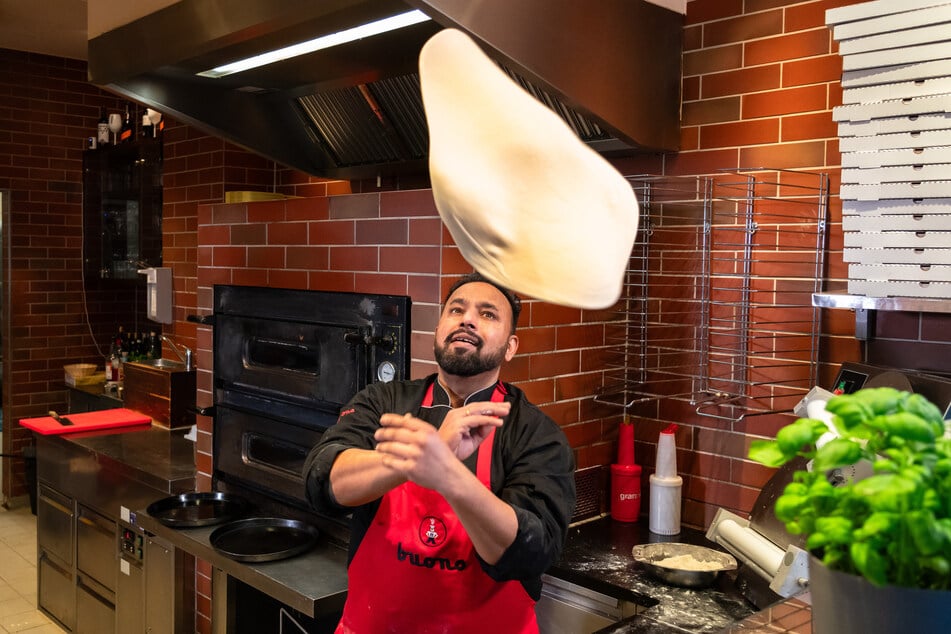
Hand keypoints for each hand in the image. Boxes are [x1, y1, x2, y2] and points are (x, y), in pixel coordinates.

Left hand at [374, 402, 508, 490]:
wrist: (450, 475)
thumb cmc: (442, 456)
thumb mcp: (435, 437)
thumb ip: (420, 429)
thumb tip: (404, 418)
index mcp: (427, 431)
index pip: (404, 421)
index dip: (390, 419)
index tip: (382, 419)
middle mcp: (421, 441)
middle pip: (394, 433)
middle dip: (382, 433)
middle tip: (377, 434)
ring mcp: (415, 455)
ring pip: (390, 447)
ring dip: (382, 446)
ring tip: (379, 447)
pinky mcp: (410, 468)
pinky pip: (391, 462)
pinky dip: (386, 459)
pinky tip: (385, 458)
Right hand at [440, 400, 509, 458]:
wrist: (441, 460)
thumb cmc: (453, 450)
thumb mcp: (473, 440)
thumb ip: (482, 431)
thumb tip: (494, 422)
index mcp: (457, 416)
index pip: (476, 408)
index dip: (490, 407)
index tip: (502, 408)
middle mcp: (456, 414)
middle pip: (478, 406)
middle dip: (494, 406)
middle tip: (507, 406)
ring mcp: (455, 418)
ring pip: (478, 410)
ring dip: (493, 410)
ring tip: (505, 412)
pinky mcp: (457, 424)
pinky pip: (476, 420)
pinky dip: (489, 420)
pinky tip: (497, 422)